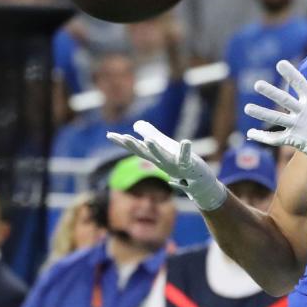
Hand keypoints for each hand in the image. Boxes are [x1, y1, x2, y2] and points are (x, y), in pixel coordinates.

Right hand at [107, 121, 226, 210]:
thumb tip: (135, 124)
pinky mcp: (188, 165)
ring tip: (149, 139)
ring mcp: (175, 165)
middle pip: (145, 153)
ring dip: (156, 149)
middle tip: (123, 137)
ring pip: (163, 157)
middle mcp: (162, 161)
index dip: (123, 142)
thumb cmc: (179, 163)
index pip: (136, 148)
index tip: (109, 135)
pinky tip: (186, 142)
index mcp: (154, 156)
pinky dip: (185, 150)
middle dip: (134, 146)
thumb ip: (149, 133)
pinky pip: (186, 158)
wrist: (198, 182)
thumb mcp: (163, 146)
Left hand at [245, 60, 306, 182]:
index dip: (290, 73)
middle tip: (257, 84)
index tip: (280, 63)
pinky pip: (275, 139)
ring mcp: (297, 127)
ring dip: (261, 113)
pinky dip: (262, 137)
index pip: (300, 83)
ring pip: (275, 119)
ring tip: (247, 108)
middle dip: (270, 92)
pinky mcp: (294, 140)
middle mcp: (303, 113)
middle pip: (284, 100)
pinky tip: (250, 133)